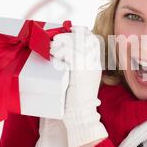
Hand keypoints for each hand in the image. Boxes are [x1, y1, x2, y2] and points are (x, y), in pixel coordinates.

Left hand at [50, 26, 107, 146]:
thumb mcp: (78, 81)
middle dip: (68, 35)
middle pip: (85, 37)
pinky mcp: (81, 71)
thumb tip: (61, 56)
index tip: (68, 30)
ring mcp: (89, 66)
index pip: (92, 39)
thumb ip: (74, 68)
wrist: (81, 116)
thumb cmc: (75, 101)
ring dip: (61, 41)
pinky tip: (52, 54)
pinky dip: (59, 51)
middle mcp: (94, 63)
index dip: (80, 32)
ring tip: (50, 46)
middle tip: (54, 39)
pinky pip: (70, 53)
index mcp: (95, 64)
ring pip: (76, 43)